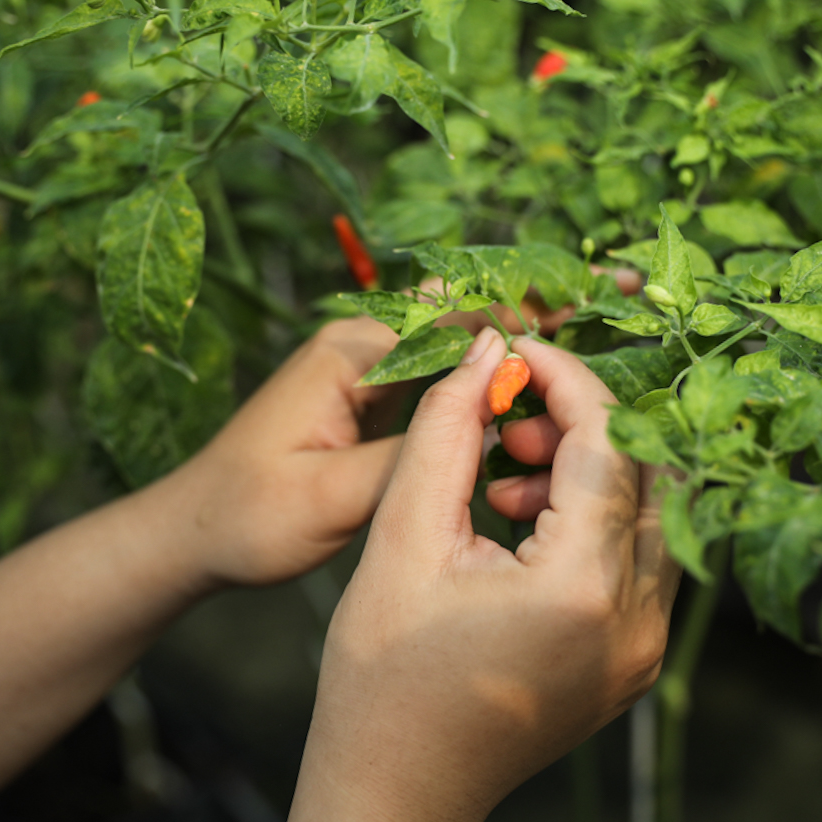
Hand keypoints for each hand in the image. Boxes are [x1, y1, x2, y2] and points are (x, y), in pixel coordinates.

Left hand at [160, 266, 641, 588]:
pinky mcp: (378, 401)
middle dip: (548, 301)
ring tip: (607, 323)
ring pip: (467, 343)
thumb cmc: (246, 518)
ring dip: (530, 334)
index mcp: (353, 353)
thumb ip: (408, 457)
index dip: (536, 308)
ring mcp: (372, 372)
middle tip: (628, 287)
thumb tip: (489, 423)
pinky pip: (450, 378)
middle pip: (473, 314)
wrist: (193, 535)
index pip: (459, 317)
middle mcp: (366, 347)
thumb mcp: (329, 498)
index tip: (600, 298)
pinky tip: (549, 383)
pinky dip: (499, 374)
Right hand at [273, 329, 679, 821]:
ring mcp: (644, 648)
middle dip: (581, 424)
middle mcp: (636, 620)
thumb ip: (449, 428)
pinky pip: (641, 560)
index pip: (606, 440)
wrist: (396, 785)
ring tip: (505, 484)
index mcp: (580, 588)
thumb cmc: (382, 675)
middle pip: (647, 471)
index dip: (564, 378)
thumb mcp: (403, 535)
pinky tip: (525, 526)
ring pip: (652, 513)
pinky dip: (595, 522)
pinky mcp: (635, 661)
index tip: (516, 352)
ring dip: (589, 473)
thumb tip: (487, 349)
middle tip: (508, 419)